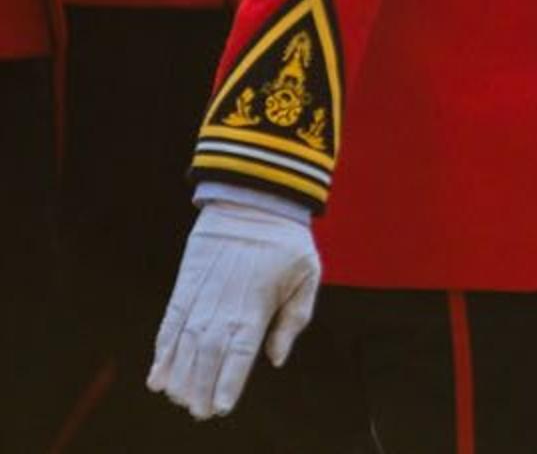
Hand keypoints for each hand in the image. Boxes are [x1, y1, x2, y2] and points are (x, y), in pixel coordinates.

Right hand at [147, 199, 319, 419]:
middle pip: (206, 358)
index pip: (238, 357)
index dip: (226, 384)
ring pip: (183, 347)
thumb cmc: (286, 239)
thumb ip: (294, 320)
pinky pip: (169, 323)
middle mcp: (223, 306)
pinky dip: (161, 351)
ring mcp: (201, 296)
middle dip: (199, 389)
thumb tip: (276, 359)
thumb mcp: (308, 275)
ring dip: (178, 377)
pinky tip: (156, 375)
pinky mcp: (185, 284)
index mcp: (255, 308)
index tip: (219, 408)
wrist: (253, 197)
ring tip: (178, 398)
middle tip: (198, 411)